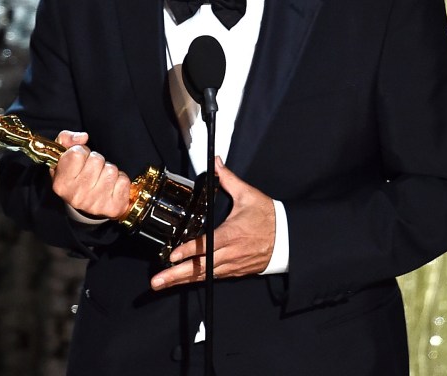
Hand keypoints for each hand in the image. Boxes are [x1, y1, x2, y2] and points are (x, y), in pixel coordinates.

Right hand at [51, 131, 132, 219]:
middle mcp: (77, 196)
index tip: (80, 159)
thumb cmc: (73, 176)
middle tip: (92, 170)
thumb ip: (66, 139)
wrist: (84, 208)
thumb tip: (83, 137)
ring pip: (111, 170)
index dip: (82, 152)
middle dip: (96, 161)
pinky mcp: (113, 207)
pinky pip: (123, 181)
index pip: (77, 153)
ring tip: (101, 178)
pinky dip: (119, 180)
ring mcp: (96, 204)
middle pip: (97, 160)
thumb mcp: (62, 157)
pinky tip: (111, 186)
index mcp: (61, 184)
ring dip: (108, 170)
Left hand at [151, 158, 275, 289]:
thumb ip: (228, 179)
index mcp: (231, 233)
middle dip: (176, 275)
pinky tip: (182, 282)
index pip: (206, 245)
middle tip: (157, 281)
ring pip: (204, 276)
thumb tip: (216, 163)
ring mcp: (232, 265)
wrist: (289, 239)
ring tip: (162, 284)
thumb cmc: (269, 217)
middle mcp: (230, 253)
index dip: (189, 251)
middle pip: (200, 268)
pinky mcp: (236, 271)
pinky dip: (196, 280)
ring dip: (182, 281)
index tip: (172, 255)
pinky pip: (212, 278)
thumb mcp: (248, 195)